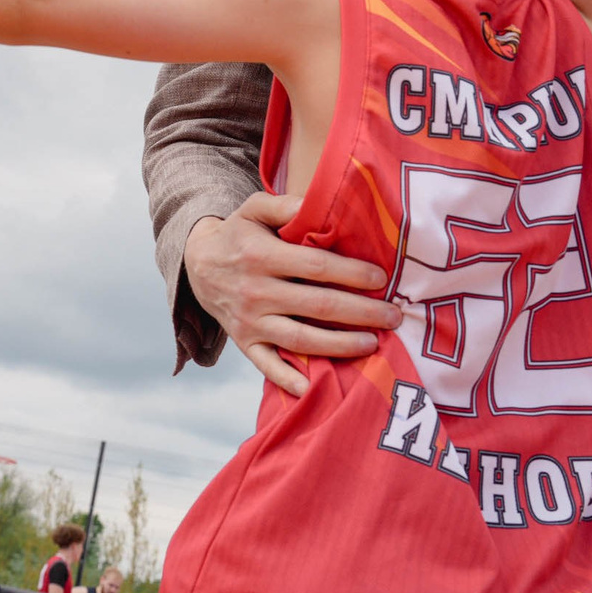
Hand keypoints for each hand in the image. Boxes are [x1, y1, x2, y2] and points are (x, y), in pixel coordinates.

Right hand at [183, 193, 402, 396]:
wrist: (197, 264)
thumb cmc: (239, 234)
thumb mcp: (255, 209)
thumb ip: (285, 205)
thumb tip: (319, 205)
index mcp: (261, 255)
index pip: (315, 266)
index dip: (351, 273)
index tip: (381, 278)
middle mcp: (256, 290)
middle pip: (317, 305)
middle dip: (361, 312)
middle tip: (394, 317)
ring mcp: (249, 320)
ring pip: (300, 339)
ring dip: (339, 345)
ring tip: (372, 344)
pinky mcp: (244, 342)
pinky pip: (266, 365)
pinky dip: (287, 379)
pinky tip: (312, 387)